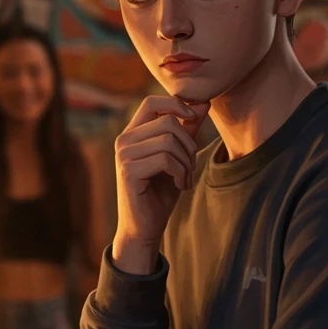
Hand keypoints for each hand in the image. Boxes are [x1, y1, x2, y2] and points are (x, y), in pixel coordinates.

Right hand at [112, 95, 210, 273]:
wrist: (145, 226)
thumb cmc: (160, 191)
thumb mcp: (179, 156)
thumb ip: (188, 129)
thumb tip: (204, 102)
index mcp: (132, 133)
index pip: (152, 102)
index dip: (177, 105)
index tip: (194, 119)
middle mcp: (123, 140)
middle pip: (168, 122)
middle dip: (188, 144)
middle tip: (192, 165)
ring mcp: (124, 156)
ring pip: (169, 141)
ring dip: (187, 162)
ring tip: (186, 178)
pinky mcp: (129, 171)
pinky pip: (166, 160)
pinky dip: (181, 173)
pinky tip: (180, 186)